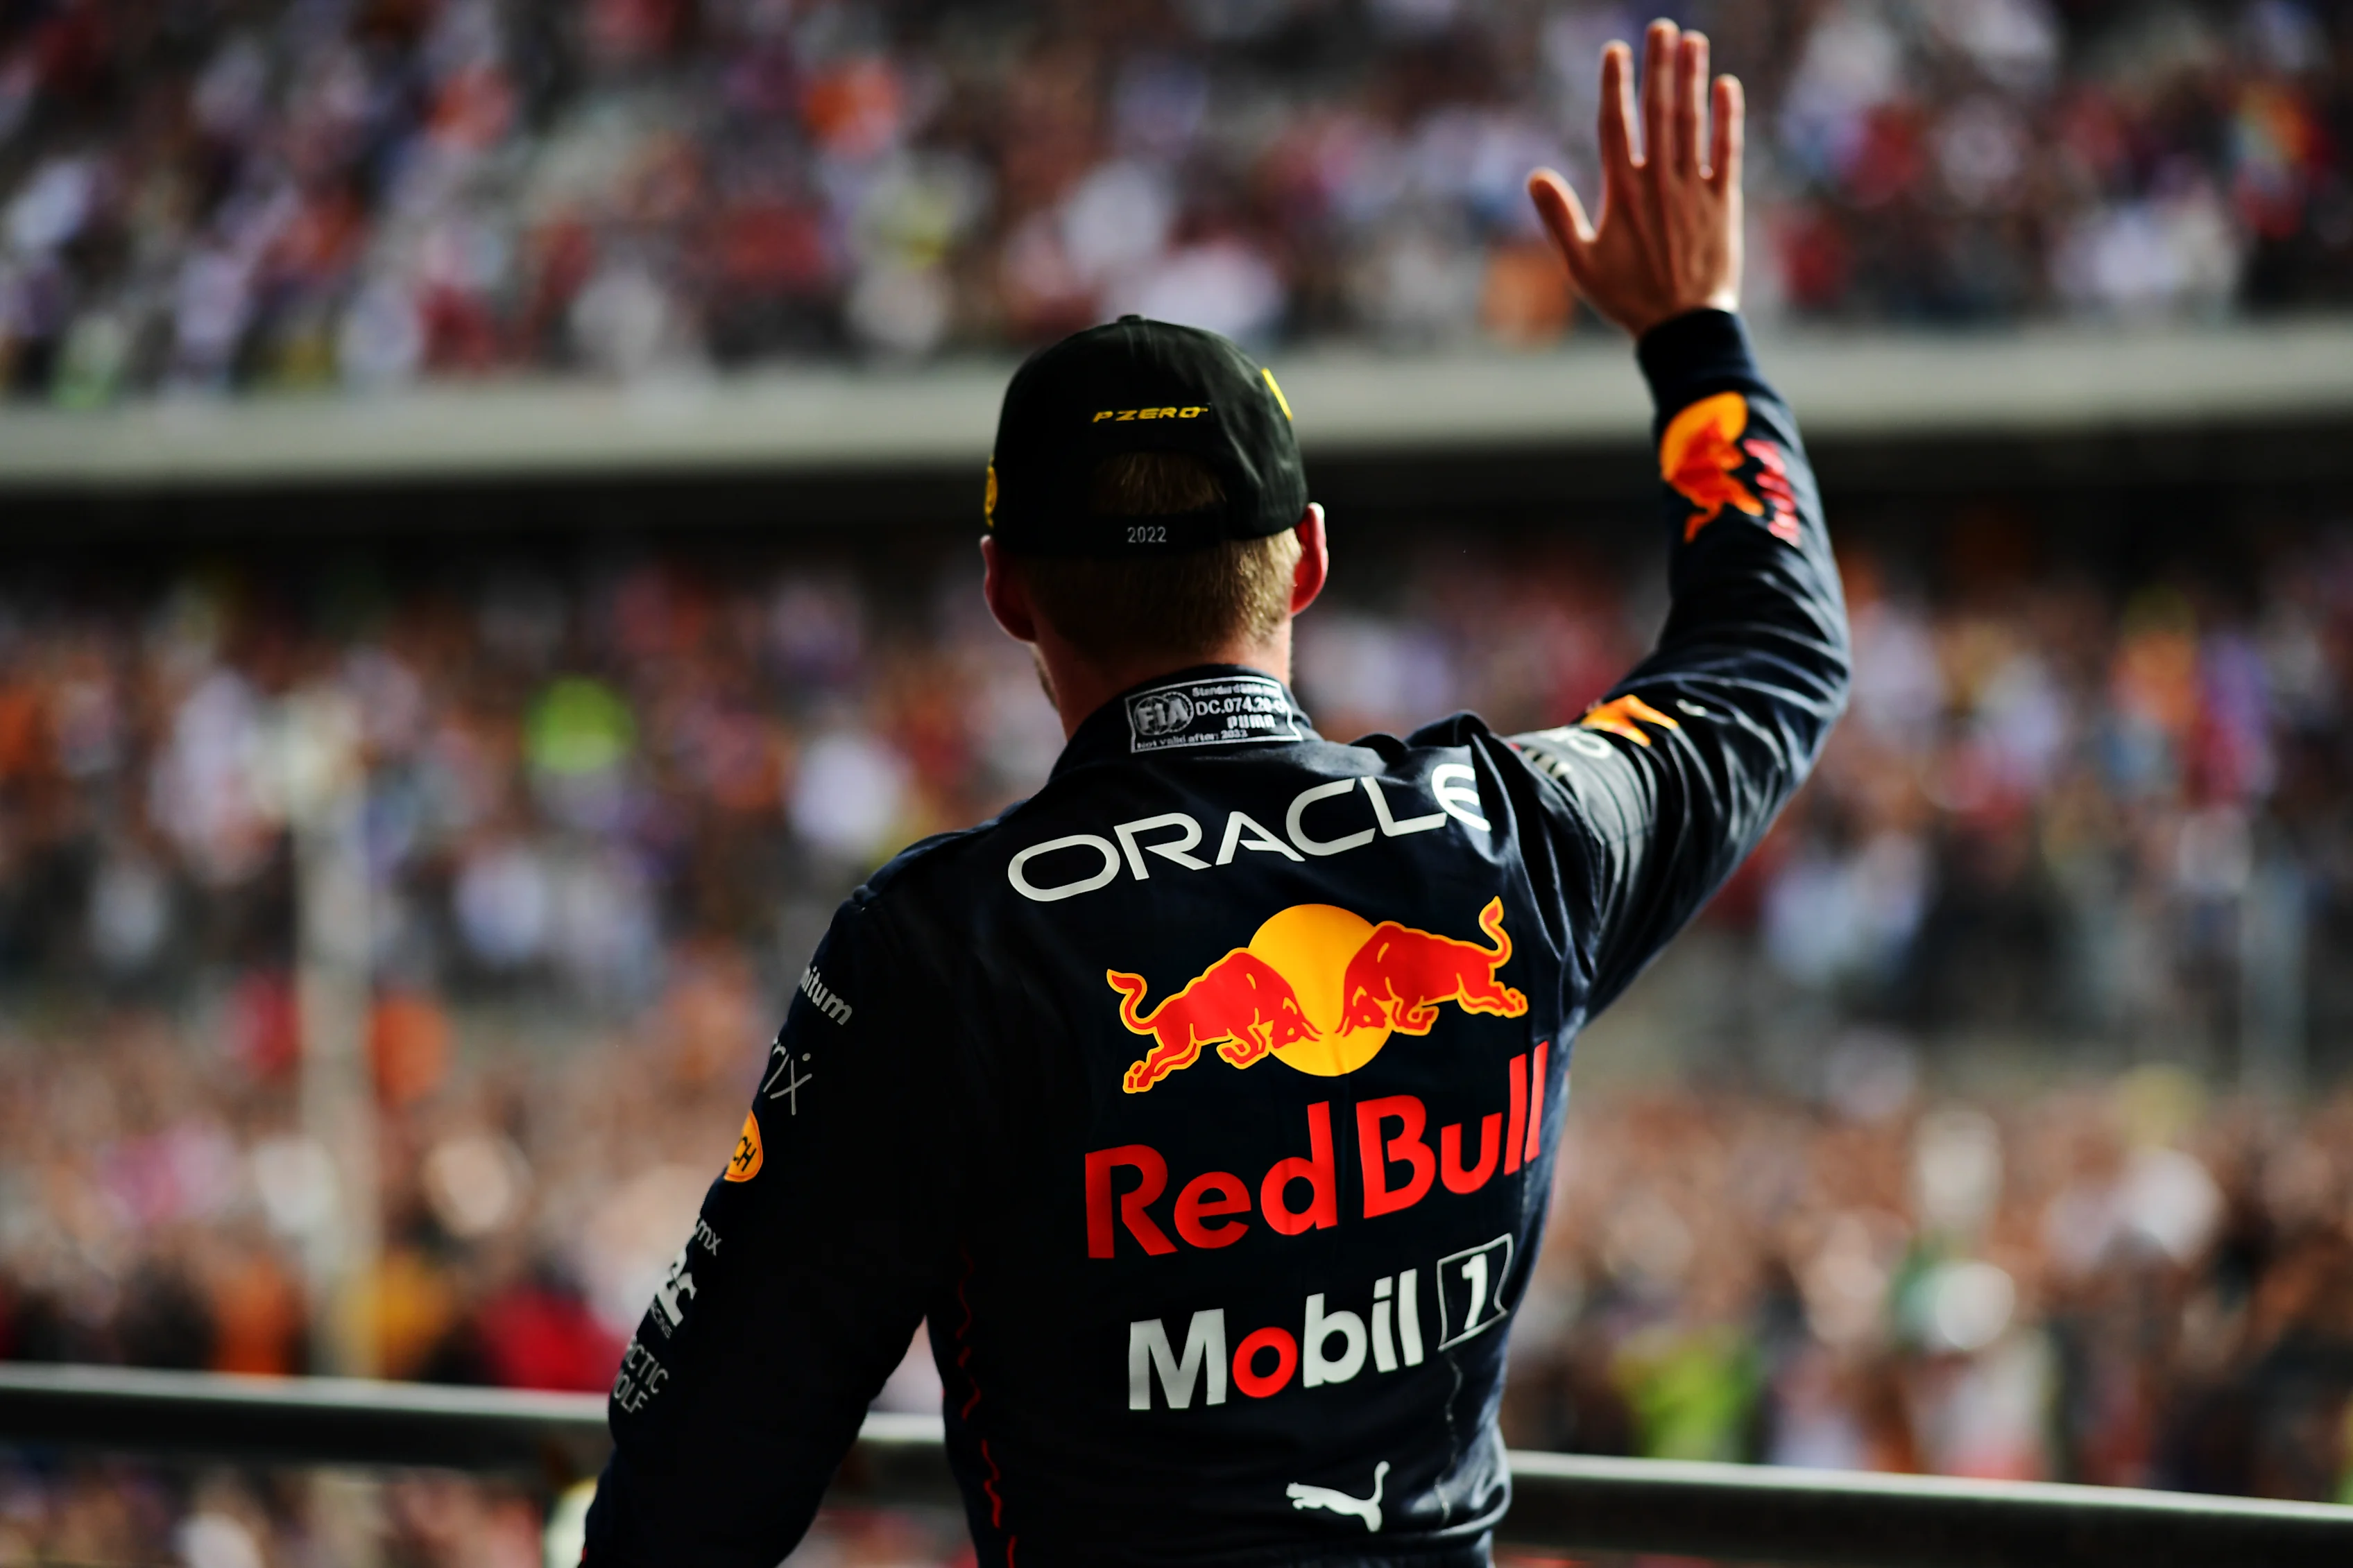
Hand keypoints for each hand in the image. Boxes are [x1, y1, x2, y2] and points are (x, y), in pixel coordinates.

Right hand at [1527, 19, 1742, 339]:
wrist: (1683, 327)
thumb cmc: (1627, 298)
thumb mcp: (1581, 265)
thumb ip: (1559, 218)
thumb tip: (1534, 176)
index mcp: (1623, 192)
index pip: (1616, 125)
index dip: (1616, 85)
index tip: (1617, 50)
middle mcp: (1659, 181)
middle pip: (1658, 111)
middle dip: (1660, 66)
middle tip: (1662, 27)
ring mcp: (1693, 188)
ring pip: (1692, 122)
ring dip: (1692, 78)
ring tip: (1693, 40)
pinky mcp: (1722, 201)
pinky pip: (1727, 150)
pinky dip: (1727, 117)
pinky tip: (1727, 86)